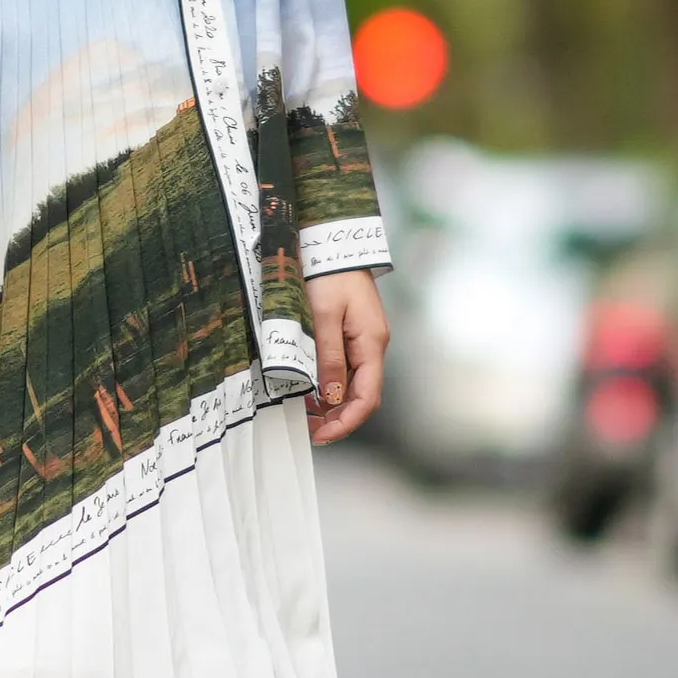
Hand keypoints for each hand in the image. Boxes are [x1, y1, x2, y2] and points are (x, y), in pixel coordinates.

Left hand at [305, 268, 387, 445]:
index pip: (367, 397)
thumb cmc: (329, 273)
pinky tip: (310, 390)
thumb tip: (331, 397)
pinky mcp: (352, 333)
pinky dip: (329, 384)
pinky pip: (344, 367)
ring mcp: (364, 339)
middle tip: (308, 430)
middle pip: (361, 395)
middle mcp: (373, 345)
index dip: (346, 422)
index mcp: (372, 342)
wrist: (333, 242)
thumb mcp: (324, 315)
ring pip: (352, 384)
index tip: (322, 435)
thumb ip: (328, 356)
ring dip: (331, 403)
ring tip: (304, 414)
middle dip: (337, 417)